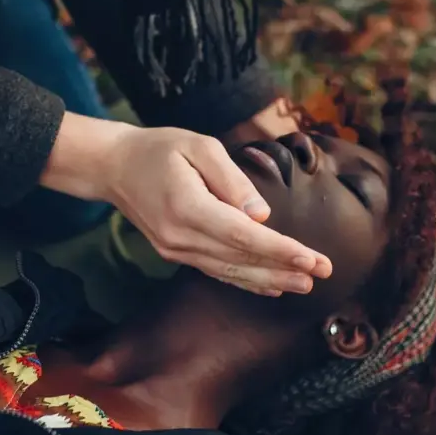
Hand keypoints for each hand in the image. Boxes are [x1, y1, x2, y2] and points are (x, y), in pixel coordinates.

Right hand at [40, 113, 331, 295]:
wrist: (113, 167)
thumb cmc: (159, 148)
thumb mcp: (199, 146)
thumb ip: (233, 179)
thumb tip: (263, 214)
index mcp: (188, 208)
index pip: (244, 236)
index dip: (281, 250)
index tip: (313, 259)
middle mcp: (181, 237)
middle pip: (241, 259)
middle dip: (285, 268)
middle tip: (322, 274)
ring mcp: (176, 250)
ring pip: (231, 271)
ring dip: (270, 280)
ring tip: (305, 284)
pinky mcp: (176, 253)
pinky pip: (217, 271)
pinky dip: (246, 281)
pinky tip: (270, 288)